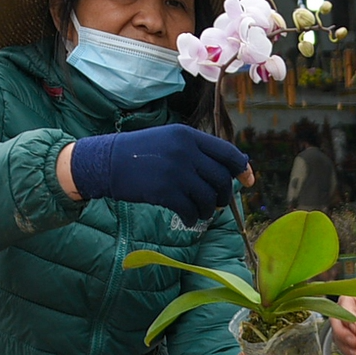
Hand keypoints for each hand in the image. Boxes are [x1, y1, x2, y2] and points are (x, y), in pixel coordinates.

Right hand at [61, 124, 252, 223]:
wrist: (106, 162)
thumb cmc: (140, 153)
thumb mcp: (169, 140)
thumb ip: (196, 151)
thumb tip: (226, 172)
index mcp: (189, 136)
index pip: (228, 152)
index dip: (242, 168)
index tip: (248, 181)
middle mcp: (186, 151)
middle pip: (221, 179)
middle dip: (223, 195)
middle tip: (216, 203)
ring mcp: (176, 171)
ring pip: (209, 198)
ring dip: (208, 210)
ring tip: (199, 212)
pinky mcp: (165, 191)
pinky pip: (191, 210)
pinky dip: (192, 218)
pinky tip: (187, 218)